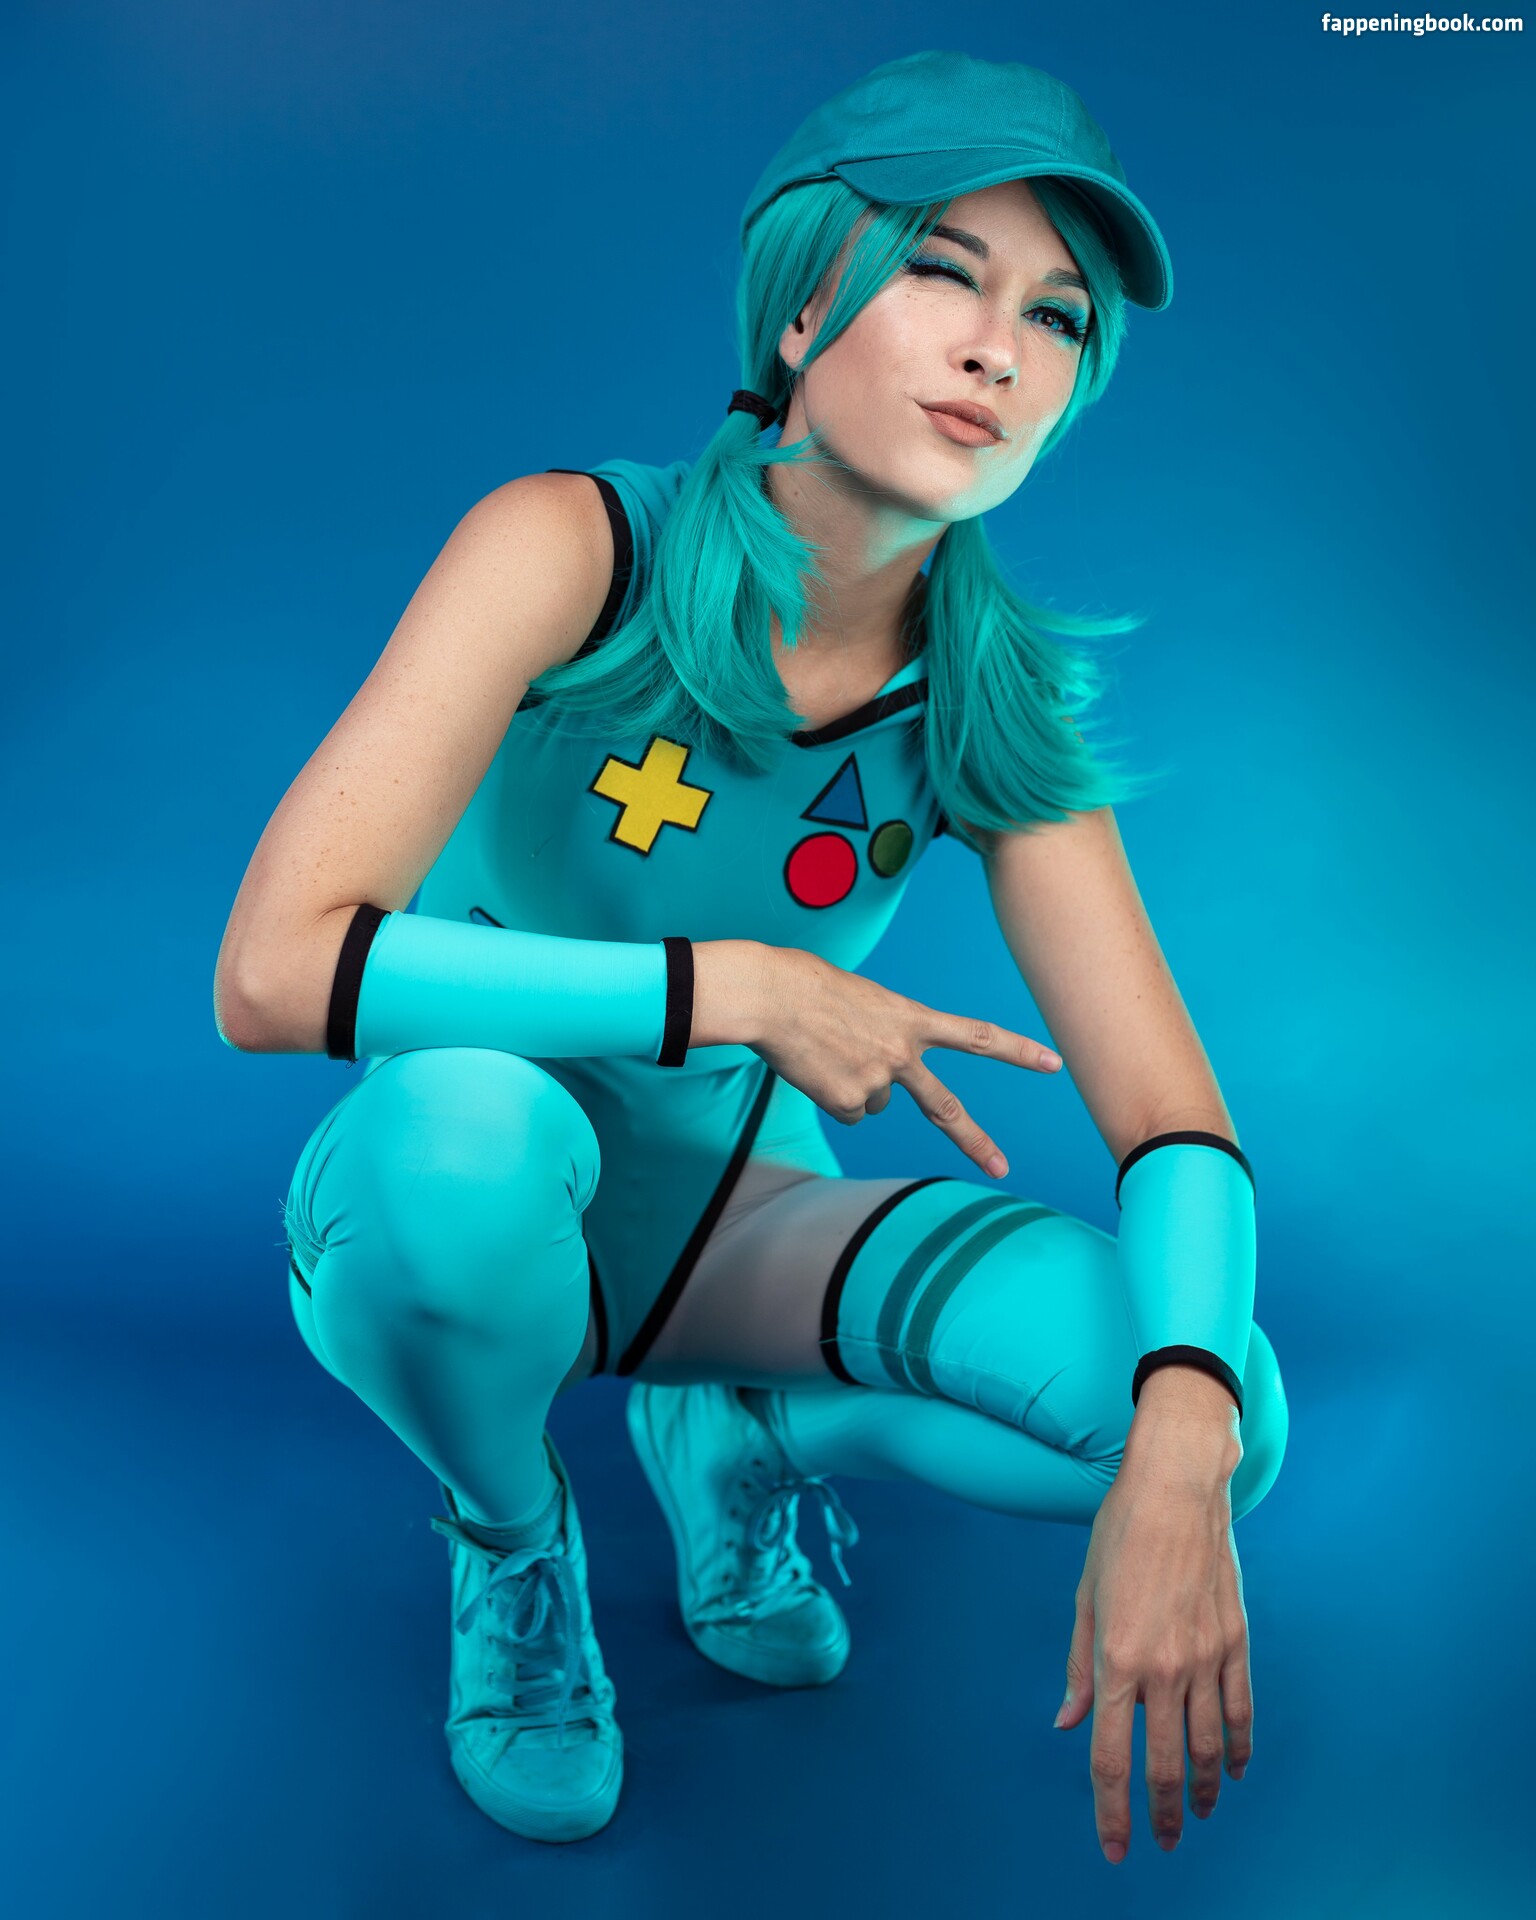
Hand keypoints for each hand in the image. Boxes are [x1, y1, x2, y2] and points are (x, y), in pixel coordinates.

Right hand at [739, 943, 1061, 1178]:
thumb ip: (886, 1035)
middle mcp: (902, 1054)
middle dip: (977, 1141)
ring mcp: (876, 1081)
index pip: (977, 1036)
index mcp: (912, 1019)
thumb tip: (877, 1090)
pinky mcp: (846, 1102)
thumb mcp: (866, 1000)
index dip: (1018, 1051)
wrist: (771, 996)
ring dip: (853, 1085)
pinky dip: (830, 1094)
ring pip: (873, 1104)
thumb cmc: (810, 986)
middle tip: (1003, 1167)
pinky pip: (845, 1111)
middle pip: (946, 1108)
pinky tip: (815, 1069)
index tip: (1053, 1062)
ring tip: (827, 1053)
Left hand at [1054, 1429, 1251, 1861]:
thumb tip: (1068, 1722)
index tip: (1115, 1847)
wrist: (1178, 1487)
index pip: (1110, 1756)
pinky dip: (1239, 1749)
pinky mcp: (1236, 1643)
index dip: (1112, 1811)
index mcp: (1116, 1658)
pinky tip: (1233, 1770)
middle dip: (1160, 1814)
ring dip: (1203, 1791)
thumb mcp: (1085, 1596)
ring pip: (1208, 1749)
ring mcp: (1205, 1658)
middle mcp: (1163, 1668)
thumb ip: (1079, 1667)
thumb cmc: (1121, 1533)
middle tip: (1159, 1842)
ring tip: (1197, 1814)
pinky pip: (1240, 1712)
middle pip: (1164, 1766)